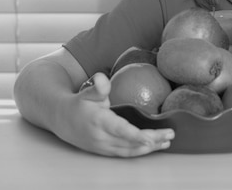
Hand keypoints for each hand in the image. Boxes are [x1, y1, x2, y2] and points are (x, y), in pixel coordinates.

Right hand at [56, 73, 174, 156]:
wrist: (61, 120)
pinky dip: (140, 152)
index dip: (136, 136)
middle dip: (152, 141)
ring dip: (149, 149)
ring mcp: (102, 147)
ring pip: (129, 151)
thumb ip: (97, 86)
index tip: (151, 138)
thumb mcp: (87, 92)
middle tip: (170, 135)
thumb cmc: (79, 103)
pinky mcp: (104, 151)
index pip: (120, 130)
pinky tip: (153, 147)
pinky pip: (124, 154)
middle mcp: (101, 137)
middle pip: (130, 142)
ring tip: (167, 142)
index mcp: (99, 121)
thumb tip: (102, 77)